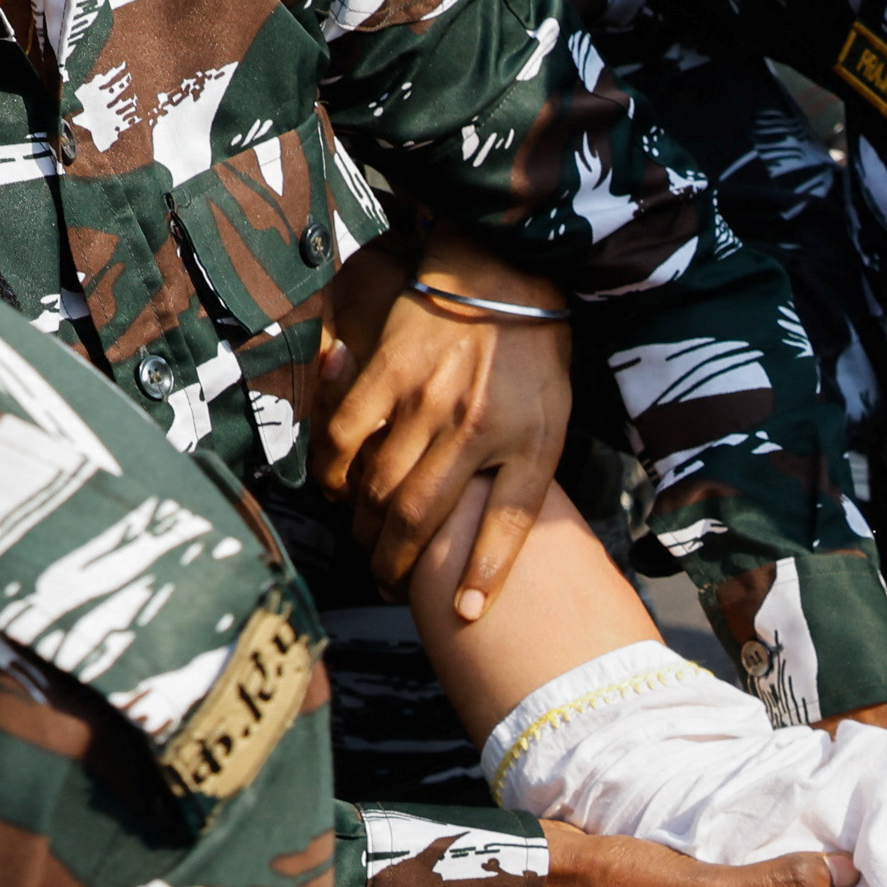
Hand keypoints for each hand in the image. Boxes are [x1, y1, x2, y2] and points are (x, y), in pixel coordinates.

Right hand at [326, 237, 571, 618]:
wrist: (502, 272)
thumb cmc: (532, 358)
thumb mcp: (552, 424)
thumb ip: (526, 481)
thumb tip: (493, 540)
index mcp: (527, 441)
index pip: (507, 525)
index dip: (485, 575)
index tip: (466, 614)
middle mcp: (476, 426)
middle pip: (425, 518)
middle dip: (400, 564)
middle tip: (389, 584)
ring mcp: (427, 398)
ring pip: (382, 486)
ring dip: (367, 528)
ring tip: (366, 546)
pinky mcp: (387, 370)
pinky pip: (346, 434)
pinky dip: (333, 471)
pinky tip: (335, 490)